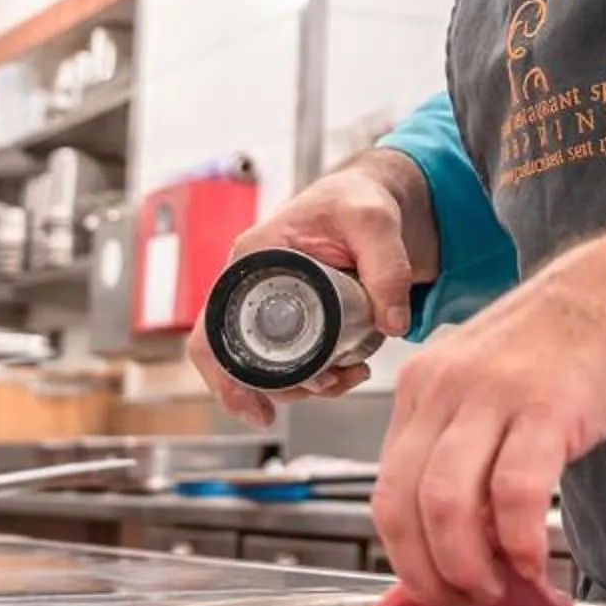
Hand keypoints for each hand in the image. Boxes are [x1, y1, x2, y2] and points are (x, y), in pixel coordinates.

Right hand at [186, 150, 435, 427]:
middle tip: (328, 389)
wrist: (373, 197)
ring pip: (273, 367)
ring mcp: (274, 305)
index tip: (255, 408)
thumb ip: (388, 266)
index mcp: (253, 260)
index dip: (224, 377)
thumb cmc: (359, 198)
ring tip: (349, 377)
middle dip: (284, 388)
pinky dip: (322, 376)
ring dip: (309, 385)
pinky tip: (350, 371)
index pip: (214, 330)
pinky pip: (298, 360)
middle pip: (244, 361)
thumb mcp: (375, 221)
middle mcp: (254, 286)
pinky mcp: (299, 317)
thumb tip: (391, 324)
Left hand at [371, 243, 605, 605]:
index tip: (438, 585)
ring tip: (500, 586)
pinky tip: (537, 560)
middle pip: (403, 505)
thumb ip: (465, 441)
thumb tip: (460, 533)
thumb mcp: (491, 379)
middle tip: (467, 601)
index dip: (406, 555)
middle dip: (430, 574)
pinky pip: (514, 493)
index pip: (384, 490)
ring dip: (467, 567)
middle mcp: (445, 386)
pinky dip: (520, 542)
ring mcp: (493, 394)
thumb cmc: (573, 339)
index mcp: (424, 384)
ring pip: (445, 505)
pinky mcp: (547, 405)